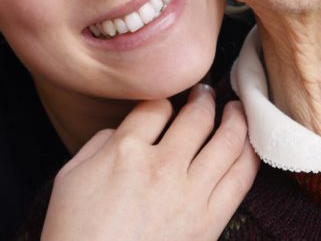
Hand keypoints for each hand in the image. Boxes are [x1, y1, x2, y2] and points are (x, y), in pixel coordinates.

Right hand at [41, 85, 258, 240]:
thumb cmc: (75, 232)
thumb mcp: (70, 177)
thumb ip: (99, 143)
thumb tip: (123, 131)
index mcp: (125, 151)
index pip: (156, 107)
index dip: (163, 100)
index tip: (167, 103)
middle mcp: (162, 166)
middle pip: (197, 117)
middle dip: (204, 98)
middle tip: (206, 93)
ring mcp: (189, 195)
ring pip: (228, 142)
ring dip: (236, 118)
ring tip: (237, 109)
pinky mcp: (209, 222)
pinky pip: (240, 179)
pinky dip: (250, 155)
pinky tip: (249, 145)